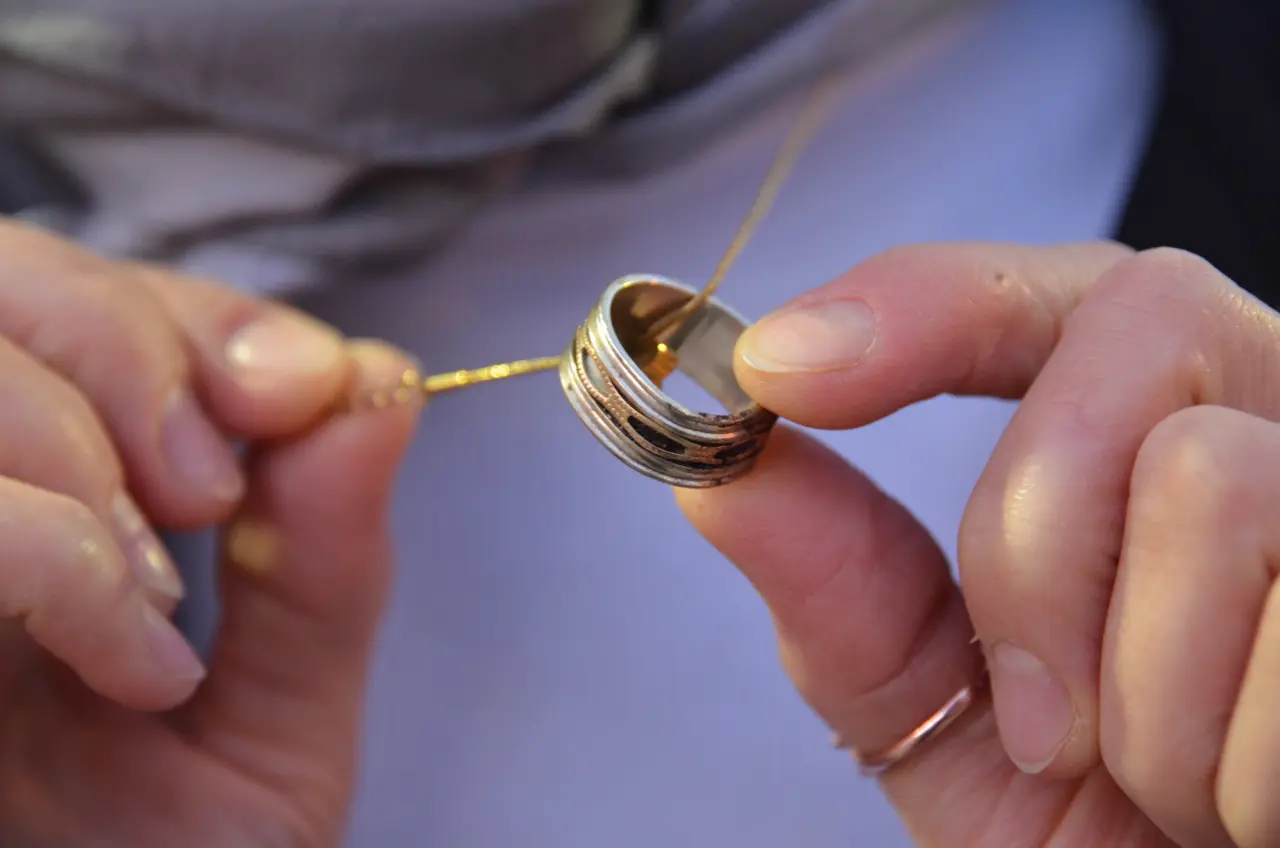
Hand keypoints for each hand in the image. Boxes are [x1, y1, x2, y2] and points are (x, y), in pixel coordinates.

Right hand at [0, 221, 421, 845]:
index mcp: (63, 495)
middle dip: (133, 346)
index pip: (110, 301)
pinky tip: (134, 667)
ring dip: (84, 448)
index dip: (206, 316)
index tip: (309, 388)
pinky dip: (58, 562)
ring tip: (165, 592)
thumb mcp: (278, 712)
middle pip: (9, 276)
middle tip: (214, 487)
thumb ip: (327, 555)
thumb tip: (382, 382)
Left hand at [678, 244, 1279, 847]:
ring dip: (1147, 700)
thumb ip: (844, 588)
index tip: (776, 367)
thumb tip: (719, 478)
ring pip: (1211, 476)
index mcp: (1143, 419)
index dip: (906, 302)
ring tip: (1178, 784)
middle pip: (1127, 339)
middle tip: (1051, 730)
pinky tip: (1256, 807)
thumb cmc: (1091, 827)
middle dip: (1034, 556)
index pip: (1032, 290)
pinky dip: (1238, 770)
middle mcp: (1268, 414)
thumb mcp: (943, 711)